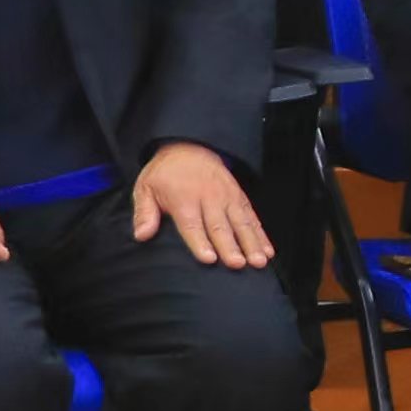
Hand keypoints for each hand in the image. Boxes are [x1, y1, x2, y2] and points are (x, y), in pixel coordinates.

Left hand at [132, 142, 275, 269]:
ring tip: (259, 261)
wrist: (189, 146)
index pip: (192, 224)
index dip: (200, 242)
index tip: (209, 259)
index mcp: (184, 198)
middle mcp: (209, 198)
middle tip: (238, 264)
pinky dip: (261, 234)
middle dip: (230, 246)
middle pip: (220, 226)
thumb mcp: (146, 187)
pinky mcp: (240, 197)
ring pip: (241, 223)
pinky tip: (268, 250)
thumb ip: (144, 212)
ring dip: (251, 243)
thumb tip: (142, 235)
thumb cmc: (166, 173)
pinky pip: (252, 217)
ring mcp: (227, 197)